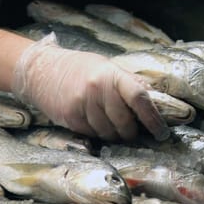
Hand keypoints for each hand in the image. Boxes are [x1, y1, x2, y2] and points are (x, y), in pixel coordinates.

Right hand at [12, 33, 169, 140]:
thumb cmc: (80, 68)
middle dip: (132, 132)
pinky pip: (92, 134)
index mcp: (111, 74)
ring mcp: (82, 105)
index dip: (153, 118)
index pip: (139, 98)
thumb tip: (154, 99)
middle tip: (133, 133)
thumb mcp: (107, 67)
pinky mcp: (71, 118)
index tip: (161, 132)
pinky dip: (98, 134)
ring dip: (115, 136)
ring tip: (113, 128)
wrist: (42, 70)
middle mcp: (97, 89)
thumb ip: (129, 83)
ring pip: (108, 133)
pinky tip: (96, 124)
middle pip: (124, 122)